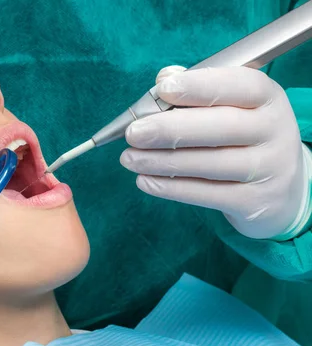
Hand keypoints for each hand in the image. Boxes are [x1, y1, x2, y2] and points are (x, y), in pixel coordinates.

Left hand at [120, 65, 310, 239]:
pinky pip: (207, 194)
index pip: (239, 85)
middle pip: (221, 127)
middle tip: (133, 133)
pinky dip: (171, 189)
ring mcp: (269, 168)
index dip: (199, 85)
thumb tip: (165, 76)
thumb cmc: (242, 138)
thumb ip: (198, 90)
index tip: (163, 89)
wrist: (281, 190)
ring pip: (210, 164)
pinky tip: (144, 181)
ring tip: (129, 158)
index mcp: (268, 98)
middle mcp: (275, 130)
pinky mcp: (255, 202)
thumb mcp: (231, 108)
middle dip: (170, 129)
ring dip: (162, 161)